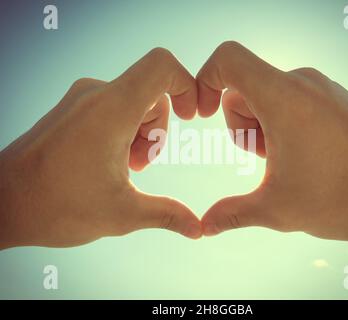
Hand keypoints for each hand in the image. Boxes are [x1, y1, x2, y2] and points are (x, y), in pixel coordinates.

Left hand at [0, 48, 201, 248]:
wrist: (3, 203)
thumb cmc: (56, 206)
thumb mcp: (122, 213)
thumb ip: (167, 215)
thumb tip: (198, 228)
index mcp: (112, 110)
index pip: (161, 66)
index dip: (186, 84)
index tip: (190, 115)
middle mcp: (95, 94)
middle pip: (152, 93)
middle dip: (158, 132)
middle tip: (139, 165)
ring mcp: (81, 99)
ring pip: (134, 102)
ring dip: (140, 135)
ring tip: (123, 168)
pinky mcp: (73, 108)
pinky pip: (114, 107)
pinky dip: (123, 131)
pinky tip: (108, 161)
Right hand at [197, 41, 347, 240]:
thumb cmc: (346, 197)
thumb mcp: (278, 209)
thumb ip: (233, 213)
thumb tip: (205, 225)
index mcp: (283, 99)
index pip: (228, 58)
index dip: (204, 80)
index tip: (201, 114)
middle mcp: (301, 83)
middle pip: (242, 87)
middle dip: (240, 125)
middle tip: (267, 156)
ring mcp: (319, 87)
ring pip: (264, 95)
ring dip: (261, 127)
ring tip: (287, 158)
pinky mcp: (331, 96)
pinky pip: (288, 99)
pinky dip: (281, 123)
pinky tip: (303, 153)